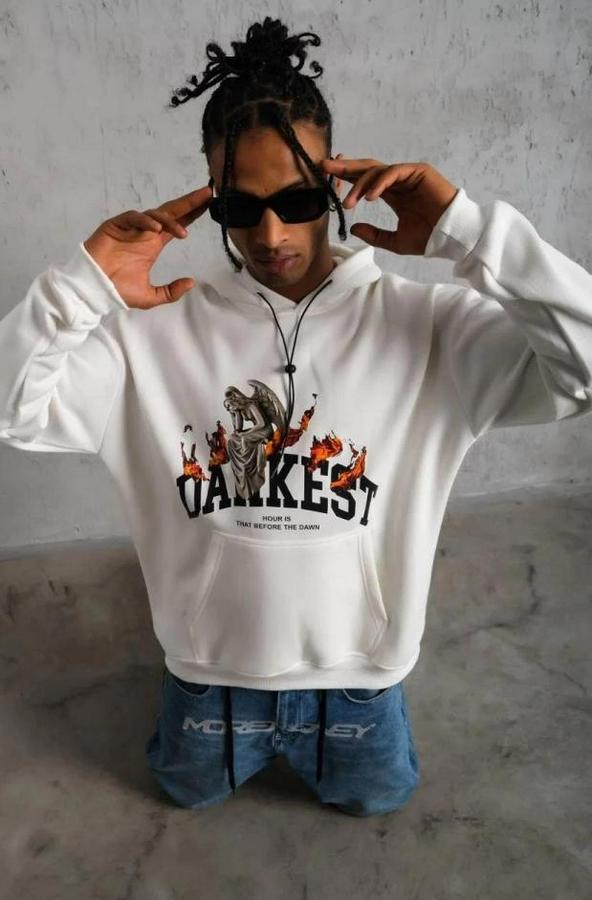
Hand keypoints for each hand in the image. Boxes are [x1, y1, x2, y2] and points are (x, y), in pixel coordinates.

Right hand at [83, 185, 212, 307]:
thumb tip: (191, 283)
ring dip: (170, 220)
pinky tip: (156, 229)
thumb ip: (171, 291)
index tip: (208, 205)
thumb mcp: (151, 296)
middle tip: (206, 194)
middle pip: (170, 212)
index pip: (176, 224)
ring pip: (154, 214)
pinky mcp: (115, 225)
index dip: (191, 214)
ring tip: (183, 233)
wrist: (94, 290)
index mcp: (152, 244)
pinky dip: (145, 221)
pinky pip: (133, 218)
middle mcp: (144, 232)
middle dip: (188, 202)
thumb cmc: (118, 290)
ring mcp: (130, 227)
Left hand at [321, 158, 458, 255]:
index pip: (365, 181)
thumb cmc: (428, 238)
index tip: (327, 179)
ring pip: (376, 171)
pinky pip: (393, 172)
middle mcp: (398, 182)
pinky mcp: (418, 171)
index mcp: (393, 194)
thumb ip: (374, 235)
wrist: (450, 236)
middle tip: (324, 167)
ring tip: (348, 203)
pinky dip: (379, 183)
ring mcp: (408, 174)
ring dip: (359, 185)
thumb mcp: (394, 241)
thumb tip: (353, 229)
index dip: (346, 178)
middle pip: (367, 169)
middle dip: (345, 167)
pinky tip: (369, 196)